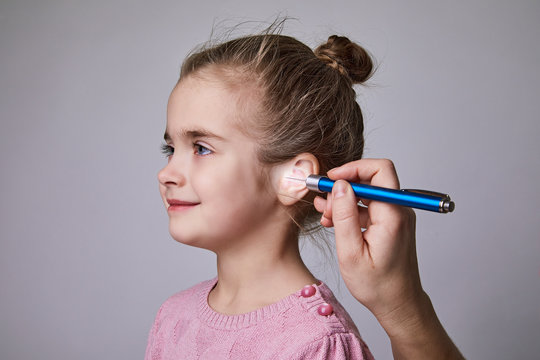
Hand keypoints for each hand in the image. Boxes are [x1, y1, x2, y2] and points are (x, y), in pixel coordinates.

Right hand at [314, 159, 420, 317]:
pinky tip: (334, 222)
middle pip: (371, 179)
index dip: (353, 168)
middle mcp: (399, 211)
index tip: (331, 179)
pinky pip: (369, 206)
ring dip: (344, 200)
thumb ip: (344, 216)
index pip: (379, 171)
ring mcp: (396, 216)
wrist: (398, 304)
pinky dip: (350, 211)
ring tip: (325, 216)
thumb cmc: (377, 285)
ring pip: (367, 193)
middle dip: (344, 186)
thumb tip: (340, 185)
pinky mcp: (391, 223)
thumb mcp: (351, 252)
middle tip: (323, 202)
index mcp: (393, 216)